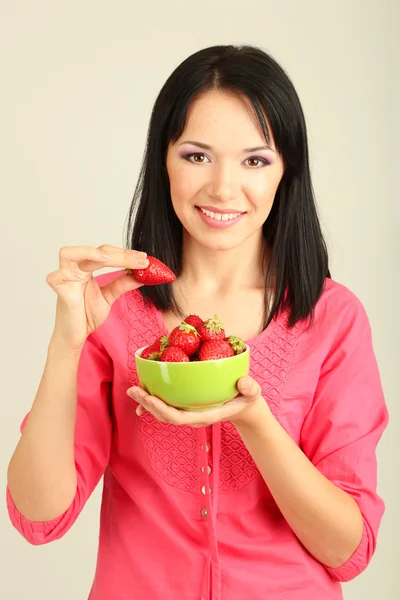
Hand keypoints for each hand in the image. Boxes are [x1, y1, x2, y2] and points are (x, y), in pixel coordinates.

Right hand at [46, 245, 148, 350]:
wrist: (75, 336)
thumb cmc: (87, 315)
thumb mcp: (110, 297)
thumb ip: (123, 284)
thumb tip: (143, 274)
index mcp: (87, 268)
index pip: (105, 252)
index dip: (125, 253)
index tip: (144, 258)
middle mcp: (75, 270)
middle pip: (94, 251)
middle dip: (119, 255)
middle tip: (139, 261)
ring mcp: (65, 280)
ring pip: (67, 254)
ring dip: (88, 253)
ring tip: (107, 259)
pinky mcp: (60, 293)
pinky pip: (55, 278)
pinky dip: (66, 274)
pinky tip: (80, 277)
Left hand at [127, 376, 267, 427]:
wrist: (246, 407)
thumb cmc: (248, 398)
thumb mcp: (253, 392)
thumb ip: (250, 388)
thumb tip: (244, 382)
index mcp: (207, 415)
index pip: (180, 417)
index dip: (163, 410)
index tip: (150, 398)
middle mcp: (195, 417)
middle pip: (167, 416)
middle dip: (149, 405)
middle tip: (133, 390)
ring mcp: (190, 413)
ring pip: (164, 412)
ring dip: (148, 403)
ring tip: (134, 390)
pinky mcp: (188, 407)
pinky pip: (168, 407)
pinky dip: (155, 403)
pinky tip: (144, 395)